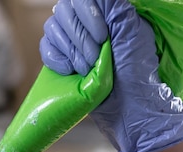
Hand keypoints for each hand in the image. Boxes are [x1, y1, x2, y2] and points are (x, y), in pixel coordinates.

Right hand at [39, 0, 182, 151]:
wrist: (128, 110)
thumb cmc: (137, 74)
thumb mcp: (132, 33)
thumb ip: (115, 8)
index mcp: (108, 13)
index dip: (88, 14)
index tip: (103, 36)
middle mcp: (88, 22)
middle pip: (64, 10)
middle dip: (79, 37)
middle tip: (95, 59)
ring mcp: (73, 40)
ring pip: (52, 27)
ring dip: (70, 50)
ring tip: (86, 69)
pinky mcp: (62, 59)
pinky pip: (45, 47)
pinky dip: (55, 59)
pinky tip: (70, 71)